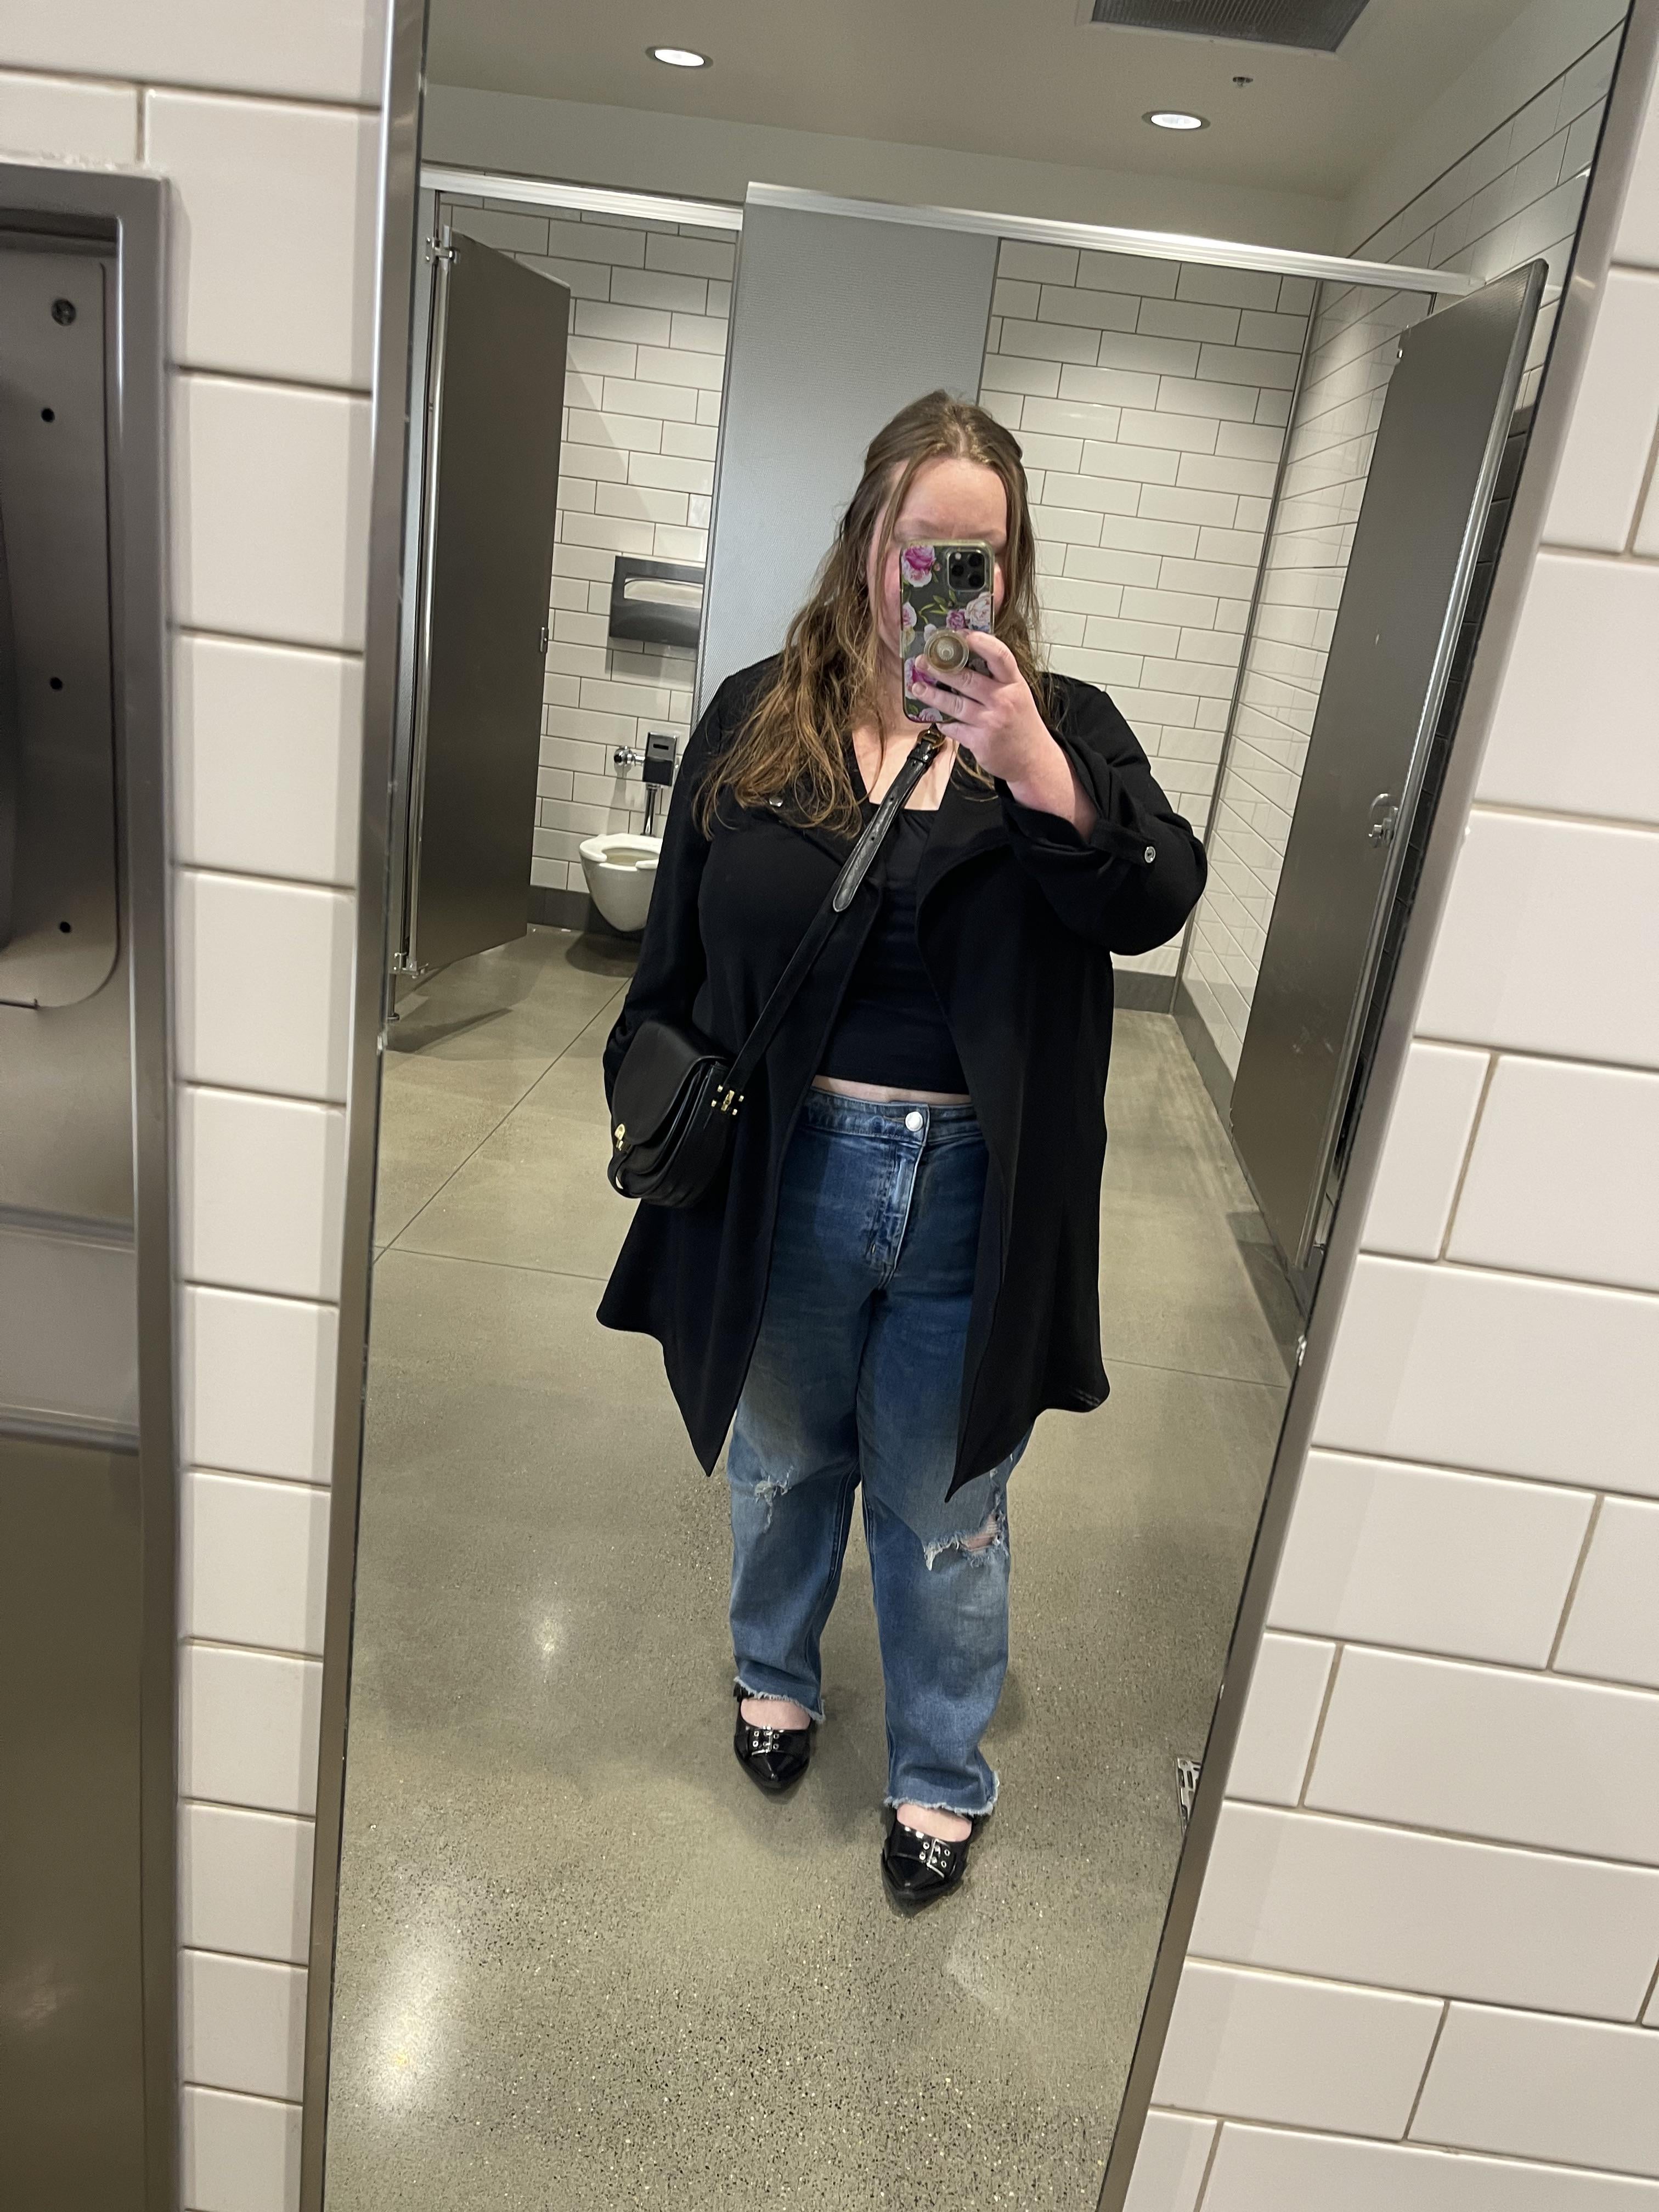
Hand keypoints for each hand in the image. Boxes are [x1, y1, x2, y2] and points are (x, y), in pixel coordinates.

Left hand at [911, 632, 1096, 834]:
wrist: (1033, 760)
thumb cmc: (1022, 724)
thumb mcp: (1018, 695)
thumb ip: (998, 679)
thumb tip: (967, 658)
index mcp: (1014, 684)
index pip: (999, 656)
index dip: (980, 642)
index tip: (960, 634)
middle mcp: (1003, 700)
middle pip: (967, 679)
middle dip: (941, 668)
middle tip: (923, 660)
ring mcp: (991, 722)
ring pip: (955, 704)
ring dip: (932, 695)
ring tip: (917, 686)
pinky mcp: (980, 742)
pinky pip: (954, 728)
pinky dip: (942, 722)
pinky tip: (934, 717)